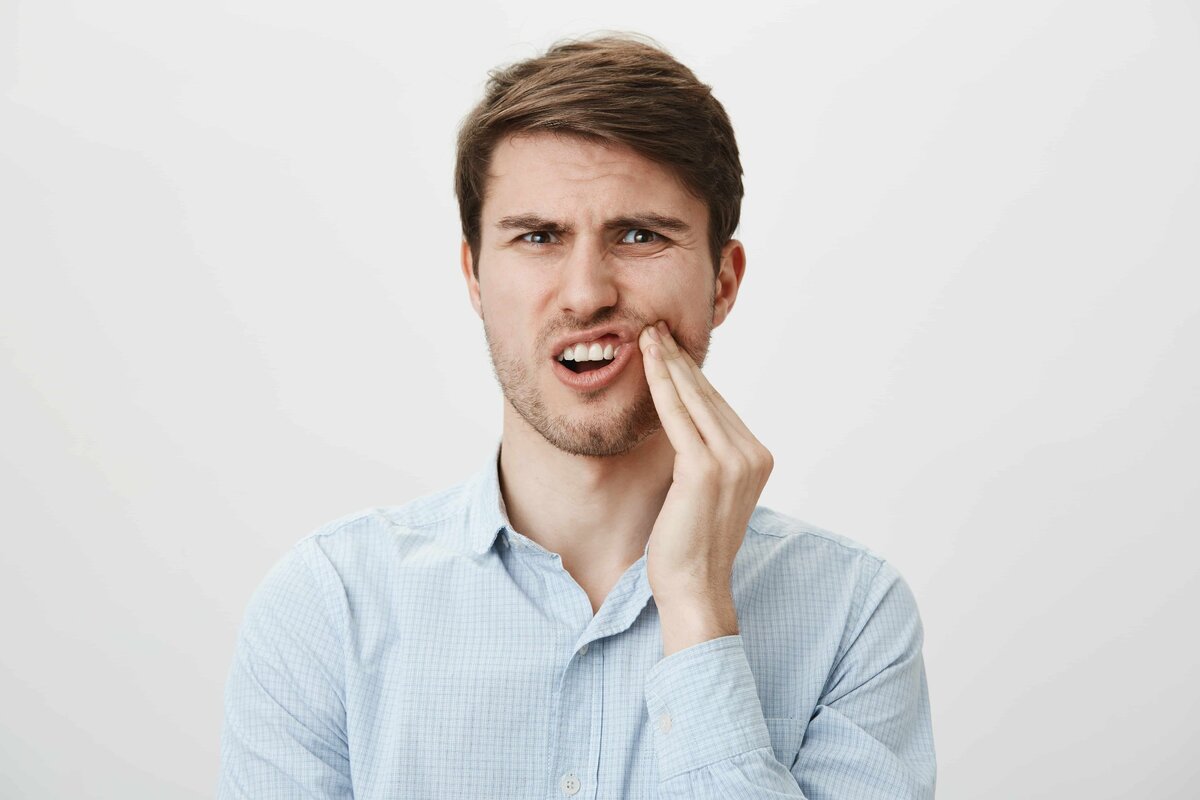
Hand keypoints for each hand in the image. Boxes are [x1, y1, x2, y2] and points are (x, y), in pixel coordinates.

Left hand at [639, 320, 773, 654]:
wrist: (695, 587)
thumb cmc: (690, 545)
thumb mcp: (705, 491)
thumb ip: (704, 455)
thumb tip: (683, 422)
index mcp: (757, 457)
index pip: (719, 405)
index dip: (692, 373)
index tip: (670, 346)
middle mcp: (752, 454)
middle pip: (708, 395)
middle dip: (680, 359)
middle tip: (656, 328)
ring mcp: (733, 461)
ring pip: (694, 399)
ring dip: (669, 363)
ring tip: (648, 335)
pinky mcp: (705, 469)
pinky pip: (677, 416)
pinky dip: (660, 385)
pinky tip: (646, 362)